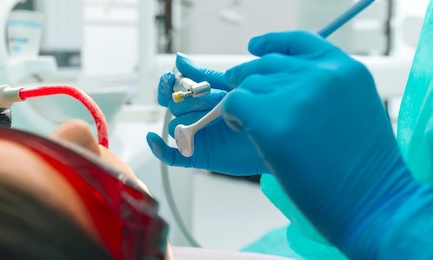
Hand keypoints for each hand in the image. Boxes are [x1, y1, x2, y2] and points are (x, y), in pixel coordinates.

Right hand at [146, 53, 268, 175]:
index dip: (168, 85)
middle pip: (175, 106)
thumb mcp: (230, 85)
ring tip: (214, 120)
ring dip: (189, 122)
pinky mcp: (197, 155)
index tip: (170, 80)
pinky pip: (170, 155)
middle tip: (213, 101)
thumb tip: (180, 59)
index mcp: (201, 98)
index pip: (173, 90)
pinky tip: (155, 139)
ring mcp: (195, 136)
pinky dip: (159, 148)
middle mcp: (195, 116)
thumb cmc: (257, 108)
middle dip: (191, 101)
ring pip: (174, 127)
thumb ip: (203, 74)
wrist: (277, 132)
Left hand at [222, 30, 432, 257]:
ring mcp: (296, 94)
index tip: (255, 48)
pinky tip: (244, 132)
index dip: (273, 43)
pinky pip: (235, 103)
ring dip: (245, 104)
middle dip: (250, 78)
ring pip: (249, 84)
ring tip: (251, 128)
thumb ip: (326, 90)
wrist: (373, 203)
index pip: (300, 41)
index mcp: (345, 69)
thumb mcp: (356, 111)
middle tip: (239, 95)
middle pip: (268, 64)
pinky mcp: (271, 119)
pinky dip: (234, 117)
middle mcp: (321, 74)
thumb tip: (287, 87)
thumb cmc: (366, 172)